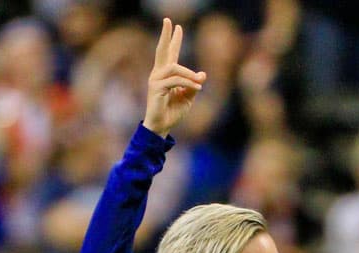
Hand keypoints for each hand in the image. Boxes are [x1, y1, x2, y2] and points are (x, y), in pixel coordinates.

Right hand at [142, 18, 206, 137]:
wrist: (162, 127)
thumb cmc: (173, 112)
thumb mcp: (189, 96)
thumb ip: (194, 84)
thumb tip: (202, 74)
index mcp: (166, 74)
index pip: (170, 53)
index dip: (174, 39)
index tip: (177, 26)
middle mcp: (159, 74)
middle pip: (162, 50)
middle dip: (165, 35)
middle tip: (168, 20)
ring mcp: (155, 80)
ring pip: (174, 68)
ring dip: (189, 74)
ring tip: (199, 82)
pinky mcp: (156, 88)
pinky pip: (175, 80)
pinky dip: (188, 83)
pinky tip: (197, 88)